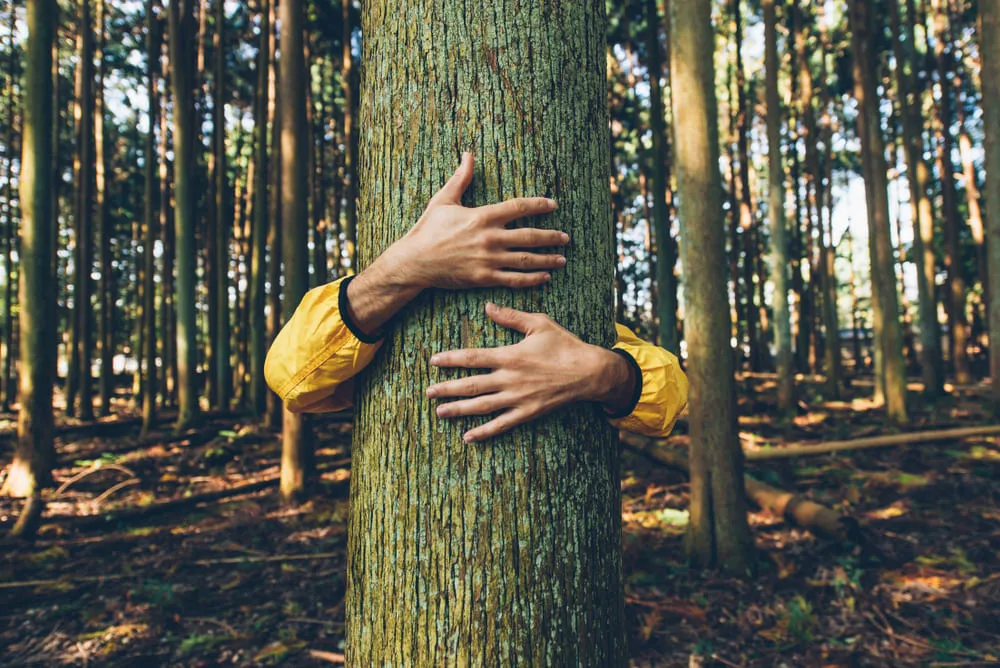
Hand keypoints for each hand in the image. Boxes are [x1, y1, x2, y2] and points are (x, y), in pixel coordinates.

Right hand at [383, 152, 569, 289]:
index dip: (538, 205)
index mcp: (482, 216)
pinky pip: (513, 279)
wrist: (414, 261)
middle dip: (550, 236)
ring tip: (562, 259)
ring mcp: (488, 259)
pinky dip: (531, 279)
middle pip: (529, 236)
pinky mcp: (484, 278)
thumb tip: (468, 154)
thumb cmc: (428, 230)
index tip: (552, 204)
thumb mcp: (443, 200)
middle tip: (565, 237)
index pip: (518, 207)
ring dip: (547, 259)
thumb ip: (460, 178)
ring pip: (525, 260)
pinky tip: (544, 277)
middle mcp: (489, 238)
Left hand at [426, 303, 635, 442]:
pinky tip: (468, 437)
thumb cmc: (565, 345)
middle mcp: (509, 379)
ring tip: (439, 412)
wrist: (589, 372)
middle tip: (428, 392)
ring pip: (481, 406)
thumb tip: (488, 306)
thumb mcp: (539, 323)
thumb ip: (511, 317)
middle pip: (471, 385)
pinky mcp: (527, 413)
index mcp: (510, 355)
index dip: (451, 359)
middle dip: (447, 388)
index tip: (433, 361)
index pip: (473, 357)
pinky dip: (484, 432)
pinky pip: (502, 424)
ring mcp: (517, 398)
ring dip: (459, 410)